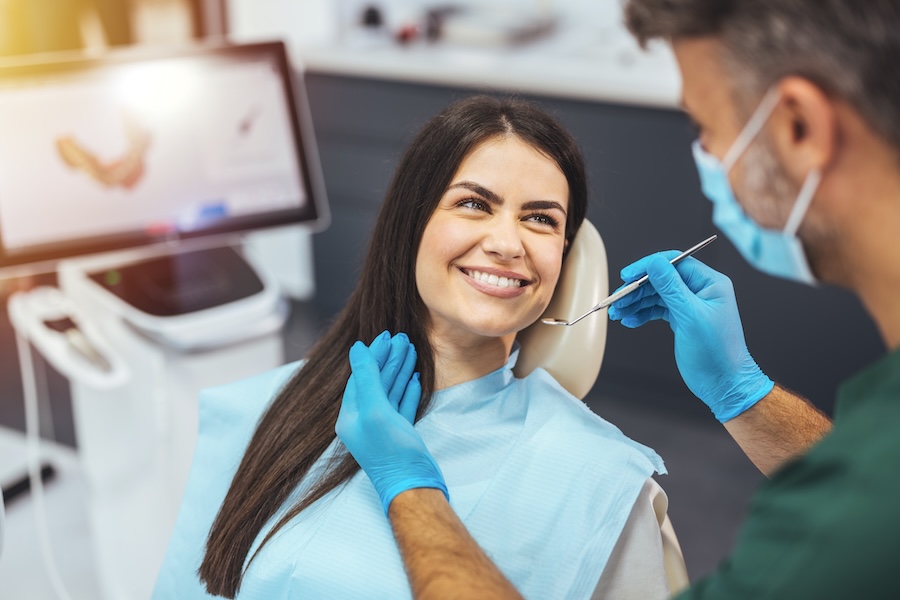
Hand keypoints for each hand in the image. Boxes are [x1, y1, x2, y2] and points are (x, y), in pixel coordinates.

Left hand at [336, 332, 447, 513]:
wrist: (413, 486)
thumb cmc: (392, 452)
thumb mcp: (375, 410)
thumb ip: (366, 378)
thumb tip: (357, 349)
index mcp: (351, 416)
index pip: (360, 377)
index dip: (373, 355)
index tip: (386, 337)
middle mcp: (364, 421)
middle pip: (376, 381)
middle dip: (388, 359)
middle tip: (402, 338)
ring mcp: (382, 428)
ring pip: (390, 391)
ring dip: (399, 369)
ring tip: (410, 349)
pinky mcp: (400, 434)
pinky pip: (401, 405)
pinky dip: (407, 389)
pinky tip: (414, 377)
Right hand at [607, 253, 773, 421]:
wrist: (723, 384)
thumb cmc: (716, 353)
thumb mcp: (690, 316)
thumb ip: (671, 287)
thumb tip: (654, 263)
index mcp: (710, 283)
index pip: (674, 263)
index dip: (648, 267)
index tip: (627, 275)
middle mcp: (700, 290)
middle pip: (661, 279)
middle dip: (636, 289)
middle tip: (617, 300)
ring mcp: (690, 304)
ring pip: (656, 294)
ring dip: (635, 302)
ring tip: (618, 313)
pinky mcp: (682, 318)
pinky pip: (657, 309)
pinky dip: (642, 314)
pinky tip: (630, 321)